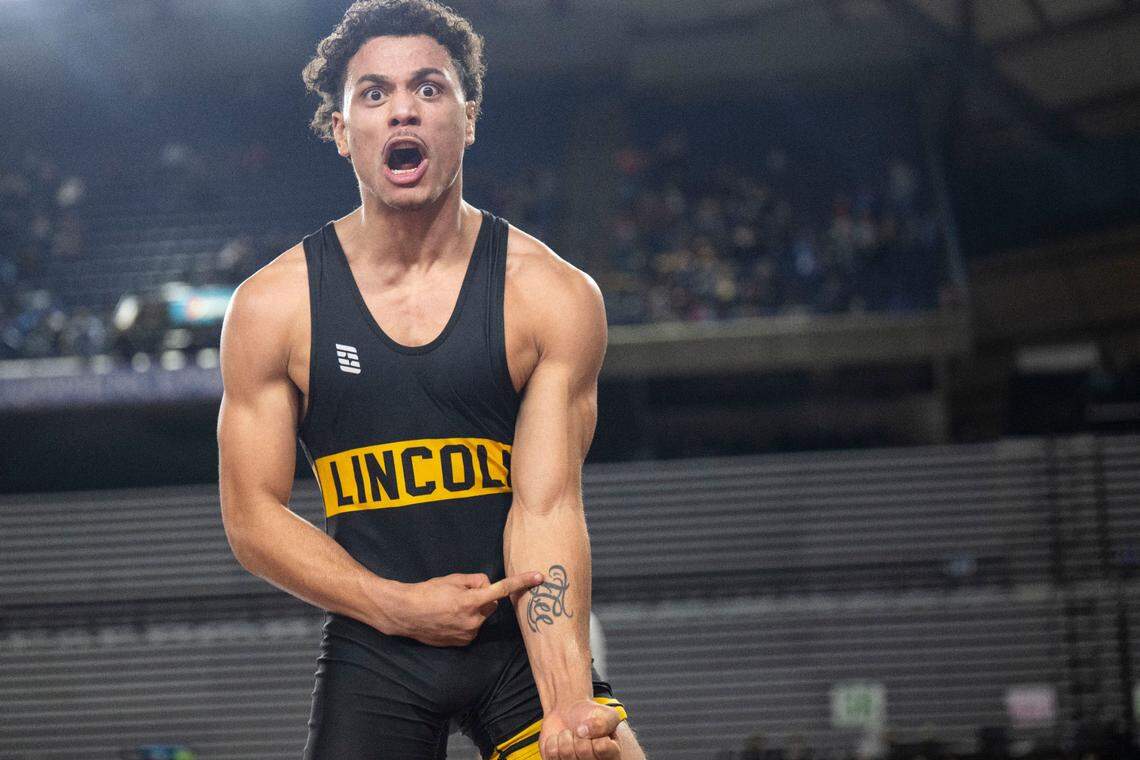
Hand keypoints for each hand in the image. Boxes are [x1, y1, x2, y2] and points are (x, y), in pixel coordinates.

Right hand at [392, 571, 543, 645]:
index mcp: (471, 602)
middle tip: (461, 594)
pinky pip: (473, 628)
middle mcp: (473, 621)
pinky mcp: (463, 643)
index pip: (502, 590)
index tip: (539, 577)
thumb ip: (475, 581)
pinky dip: (466, 621)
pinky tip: (449, 618)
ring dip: (473, 611)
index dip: (521, 582)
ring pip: (482, 617)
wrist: (405, 614)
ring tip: (450, 607)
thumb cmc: (427, 592)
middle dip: (483, 598)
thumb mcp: (452, 579)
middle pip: (491, 604)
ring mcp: (468, 634)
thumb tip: (487, 585)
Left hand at [540, 700, 622, 758]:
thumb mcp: (607, 714)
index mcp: (612, 757)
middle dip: (579, 734)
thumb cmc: (591, 717)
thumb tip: (584, 731)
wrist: (568, 715)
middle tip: (580, 732)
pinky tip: (560, 741)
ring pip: (566, 752)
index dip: (596, 732)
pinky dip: (553, 741)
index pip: (602, 747)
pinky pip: (551, 753)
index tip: (595, 730)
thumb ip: (604, 722)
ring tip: (570, 736)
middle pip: (583, 750)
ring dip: (565, 736)